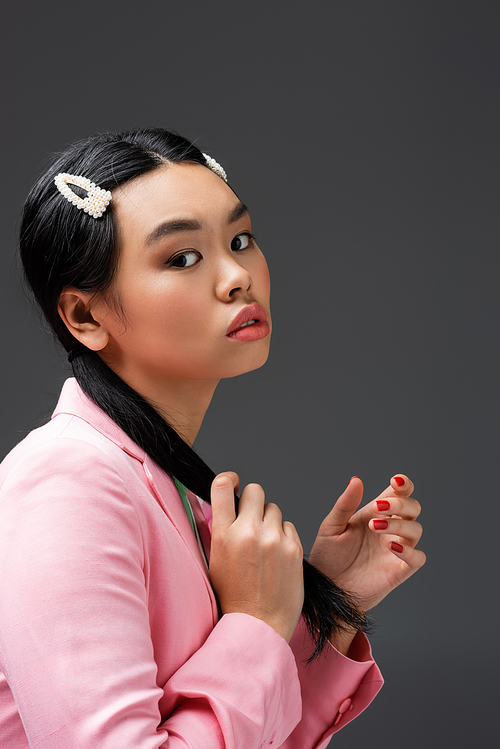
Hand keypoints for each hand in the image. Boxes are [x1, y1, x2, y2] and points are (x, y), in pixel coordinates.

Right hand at [209, 472, 303, 641]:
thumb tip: (221, 506)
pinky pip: (289, 525)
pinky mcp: (293, 547)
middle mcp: (248, 532)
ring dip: (269, 520)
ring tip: (264, 545)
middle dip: (252, 501)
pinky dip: (283, 535)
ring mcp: (274, 539)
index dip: (229, 479)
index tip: (233, 483)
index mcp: (223, 534)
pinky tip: (277, 556)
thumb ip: (218, 530)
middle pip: (254, 490)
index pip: (223, 485)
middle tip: (251, 519)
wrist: (259, 625)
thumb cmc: (234, 597)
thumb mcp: (214, 561)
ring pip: (274, 508)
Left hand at [308, 475, 425, 611]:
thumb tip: (356, 479)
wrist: (325, 587)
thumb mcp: (331, 526)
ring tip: (374, 526)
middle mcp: (389, 529)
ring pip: (416, 530)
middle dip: (400, 503)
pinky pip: (417, 558)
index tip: (395, 481)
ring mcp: (396, 549)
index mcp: (375, 514)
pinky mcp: (399, 570)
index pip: (399, 494)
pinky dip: (410, 551)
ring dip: (399, 524)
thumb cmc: (327, 556)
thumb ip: (345, 504)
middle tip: (378, 507)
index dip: (403, 485)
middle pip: (412, 508)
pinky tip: (392, 546)